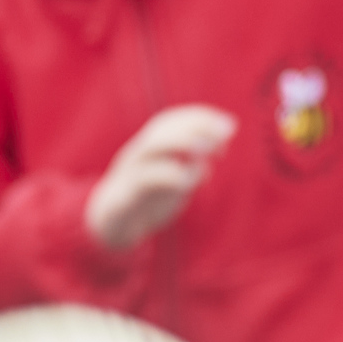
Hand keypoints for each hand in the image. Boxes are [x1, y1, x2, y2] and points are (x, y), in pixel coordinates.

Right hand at [87, 105, 236, 250]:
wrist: (112, 224)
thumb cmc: (147, 198)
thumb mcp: (173, 181)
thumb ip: (190, 167)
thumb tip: (210, 157)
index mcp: (149, 146)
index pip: (172, 120)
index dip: (200, 117)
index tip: (230, 125)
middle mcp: (138, 153)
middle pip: (162, 128)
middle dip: (196, 126)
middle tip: (226, 134)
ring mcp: (129, 172)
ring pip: (151, 146)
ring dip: (182, 143)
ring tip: (207, 150)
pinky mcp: (125, 194)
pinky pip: (145, 179)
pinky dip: (170, 175)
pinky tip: (189, 182)